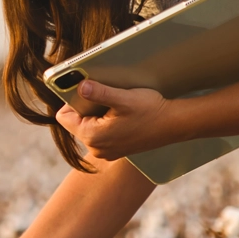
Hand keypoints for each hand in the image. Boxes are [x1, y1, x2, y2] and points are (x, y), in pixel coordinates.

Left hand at [54, 80, 174, 160]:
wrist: (174, 125)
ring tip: (116, 106)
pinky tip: (122, 116)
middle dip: (86, 108)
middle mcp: (96, 148)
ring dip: (97, 115)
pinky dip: (106, 123)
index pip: (64, 118)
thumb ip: (99, 93)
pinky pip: (101, 133)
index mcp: (93, 136)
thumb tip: (80, 86)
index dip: (71, 101)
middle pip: (76, 122)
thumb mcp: (123, 98)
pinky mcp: (115, 150)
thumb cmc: (150, 111)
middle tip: (105, 97)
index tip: (84, 91)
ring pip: (89, 127)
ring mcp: (106, 151)